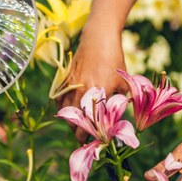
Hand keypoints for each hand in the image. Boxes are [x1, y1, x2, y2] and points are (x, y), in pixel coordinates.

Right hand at [56, 24, 128, 143]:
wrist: (98, 39)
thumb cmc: (115, 60)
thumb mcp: (122, 83)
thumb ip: (118, 103)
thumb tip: (115, 120)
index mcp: (99, 95)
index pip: (91, 125)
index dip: (90, 137)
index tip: (93, 141)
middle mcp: (82, 93)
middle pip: (75, 122)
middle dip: (79, 133)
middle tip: (84, 137)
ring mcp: (71, 86)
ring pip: (66, 112)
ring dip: (71, 122)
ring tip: (77, 126)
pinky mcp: (65, 80)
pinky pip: (59, 100)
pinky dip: (62, 109)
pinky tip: (68, 111)